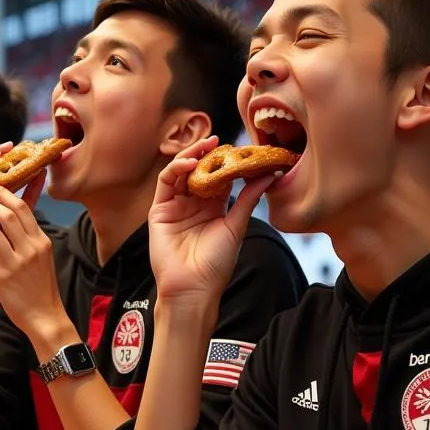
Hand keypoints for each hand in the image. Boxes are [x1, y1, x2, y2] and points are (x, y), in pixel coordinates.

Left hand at [0, 173, 58, 343]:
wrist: (44, 316)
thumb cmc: (41, 287)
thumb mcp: (43, 258)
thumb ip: (32, 238)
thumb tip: (22, 219)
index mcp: (41, 241)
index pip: (25, 209)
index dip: (8, 193)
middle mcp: (31, 247)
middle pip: (12, 211)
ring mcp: (17, 260)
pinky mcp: (3, 273)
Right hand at [148, 136, 276, 308]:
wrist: (194, 288)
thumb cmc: (216, 264)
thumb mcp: (236, 226)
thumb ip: (248, 198)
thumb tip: (270, 173)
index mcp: (213, 208)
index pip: (219, 176)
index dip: (227, 162)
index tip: (241, 149)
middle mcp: (193, 204)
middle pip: (199, 170)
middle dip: (208, 154)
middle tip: (221, 141)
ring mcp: (175, 206)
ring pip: (181, 171)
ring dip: (192, 156)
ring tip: (206, 147)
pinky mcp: (159, 210)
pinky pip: (166, 182)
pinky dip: (176, 168)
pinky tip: (191, 163)